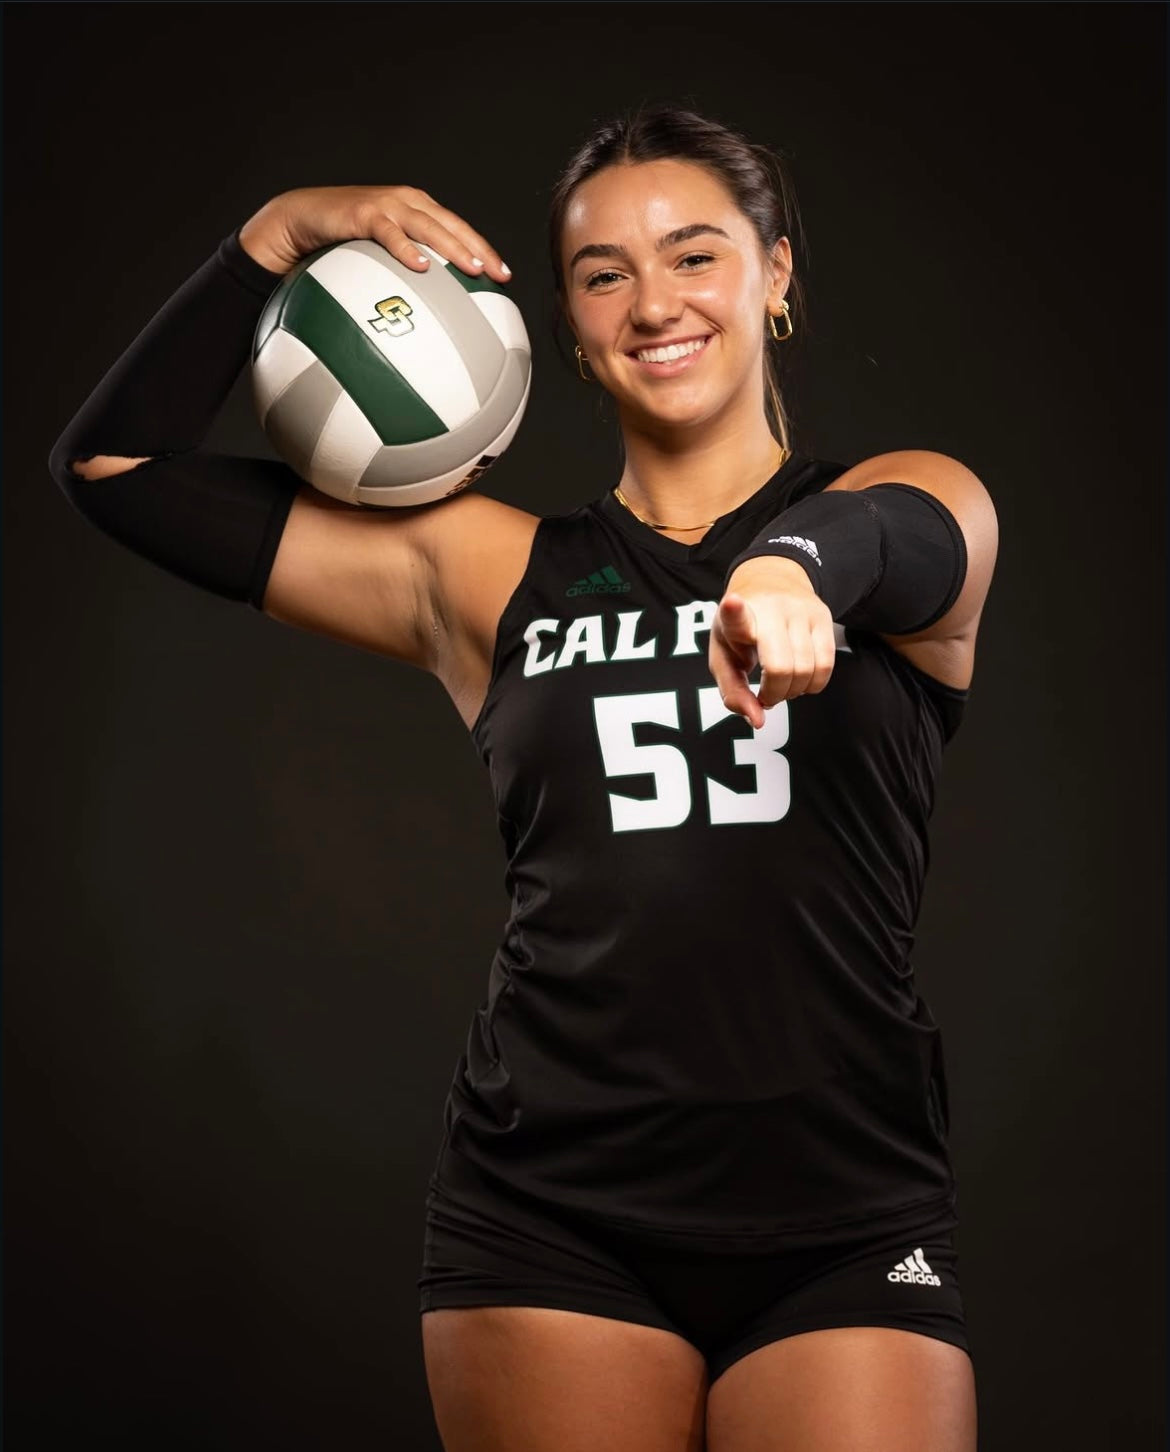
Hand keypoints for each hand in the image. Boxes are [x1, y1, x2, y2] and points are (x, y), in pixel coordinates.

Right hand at [237, 184, 510, 281]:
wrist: (301, 220)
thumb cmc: (341, 244)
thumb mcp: (379, 259)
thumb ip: (404, 275)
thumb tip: (428, 317)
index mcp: (418, 211)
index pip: (459, 230)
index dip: (483, 250)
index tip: (504, 277)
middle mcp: (408, 204)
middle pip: (452, 226)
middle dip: (478, 250)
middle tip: (497, 275)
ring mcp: (386, 205)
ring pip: (428, 225)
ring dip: (452, 247)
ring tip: (471, 268)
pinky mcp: (362, 212)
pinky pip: (388, 232)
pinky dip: (405, 248)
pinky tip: (420, 266)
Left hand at [708, 557, 836, 728]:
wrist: (771, 582)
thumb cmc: (741, 629)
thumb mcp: (723, 657)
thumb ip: (733, 693)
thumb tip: (758, 721)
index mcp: (736, 616)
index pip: (736, 614)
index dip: (734, 611)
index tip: (733, 603)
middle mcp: (770, 609)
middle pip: (781, 668)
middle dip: (775, 694)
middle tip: (766, 692)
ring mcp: (801, 610)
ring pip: (807, 671)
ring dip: (794, 691)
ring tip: (782, 684)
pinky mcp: (823, 616)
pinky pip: (826, 666)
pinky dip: (813, 684)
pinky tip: (800, 679)